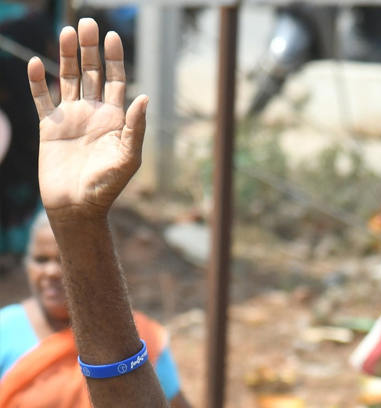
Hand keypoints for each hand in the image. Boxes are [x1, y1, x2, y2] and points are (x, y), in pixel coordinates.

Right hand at [28, 19, 146, 219]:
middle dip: (90, 49)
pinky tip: (34, 62)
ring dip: (67, 56)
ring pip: (67, 78)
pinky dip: (37, 81)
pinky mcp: (49, 127)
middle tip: (88, 24)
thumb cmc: (106, 187)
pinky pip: (42, 98)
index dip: (114, 59)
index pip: (116, 81)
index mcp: (114, 119)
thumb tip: (143, 97)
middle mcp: (93, 114)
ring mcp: (70, 118)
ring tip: (67, 33)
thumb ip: (136, 128)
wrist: (77, 208)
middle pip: (91, 73)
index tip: (112, 37)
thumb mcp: (127, 159)